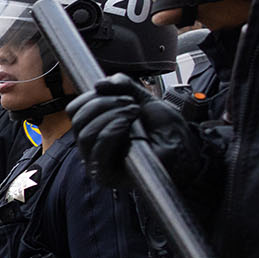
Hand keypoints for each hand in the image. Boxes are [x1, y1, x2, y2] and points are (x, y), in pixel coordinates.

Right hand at [69, 75, 204, 190]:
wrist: (183, 147)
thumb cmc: (165, 130)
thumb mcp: (142, 99)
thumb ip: (123, 87)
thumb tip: (99, 83)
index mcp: (95, 126)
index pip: (75, 111)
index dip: (89, 96)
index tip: (111, 91)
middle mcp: (92, 145)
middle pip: (78, 121)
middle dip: (102, 104)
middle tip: (128, 101)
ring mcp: (97, 161)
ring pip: (85, 134)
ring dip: (110, 116)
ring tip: (133, 112)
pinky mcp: (106, 174)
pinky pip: (97, 151)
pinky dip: (111, 132)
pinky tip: (127, 124)